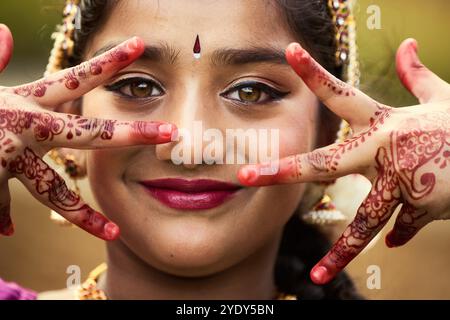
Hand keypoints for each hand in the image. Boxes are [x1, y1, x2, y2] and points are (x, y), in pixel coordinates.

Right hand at [0, 24, 175, 240]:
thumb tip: (2, 33)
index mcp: (23, 102)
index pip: (75, 78)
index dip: (109, 62)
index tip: (141, 47)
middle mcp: (23, 129)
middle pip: (88, 133)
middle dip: (132, 132)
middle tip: (171, 134)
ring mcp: (7, 159)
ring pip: (54, 192)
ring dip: (83, 216)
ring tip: (111, 234)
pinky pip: (0, 205)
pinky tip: (5, 229)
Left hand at [237, 38, 449, 283]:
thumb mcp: (443, 97)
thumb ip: (417, 76)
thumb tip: (408, 44)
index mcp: (385, 122)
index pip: (342, 94)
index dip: (314, 72)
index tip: (289, 52)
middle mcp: (385, 151)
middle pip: (325, 164)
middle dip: (284, 170)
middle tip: (245, 176)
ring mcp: (404, 182)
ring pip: (365, 221)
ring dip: (341, 253)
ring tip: (317, 277)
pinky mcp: (424, 206)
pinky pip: (401, 227)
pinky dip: (397, 234)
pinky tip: (390, 244)